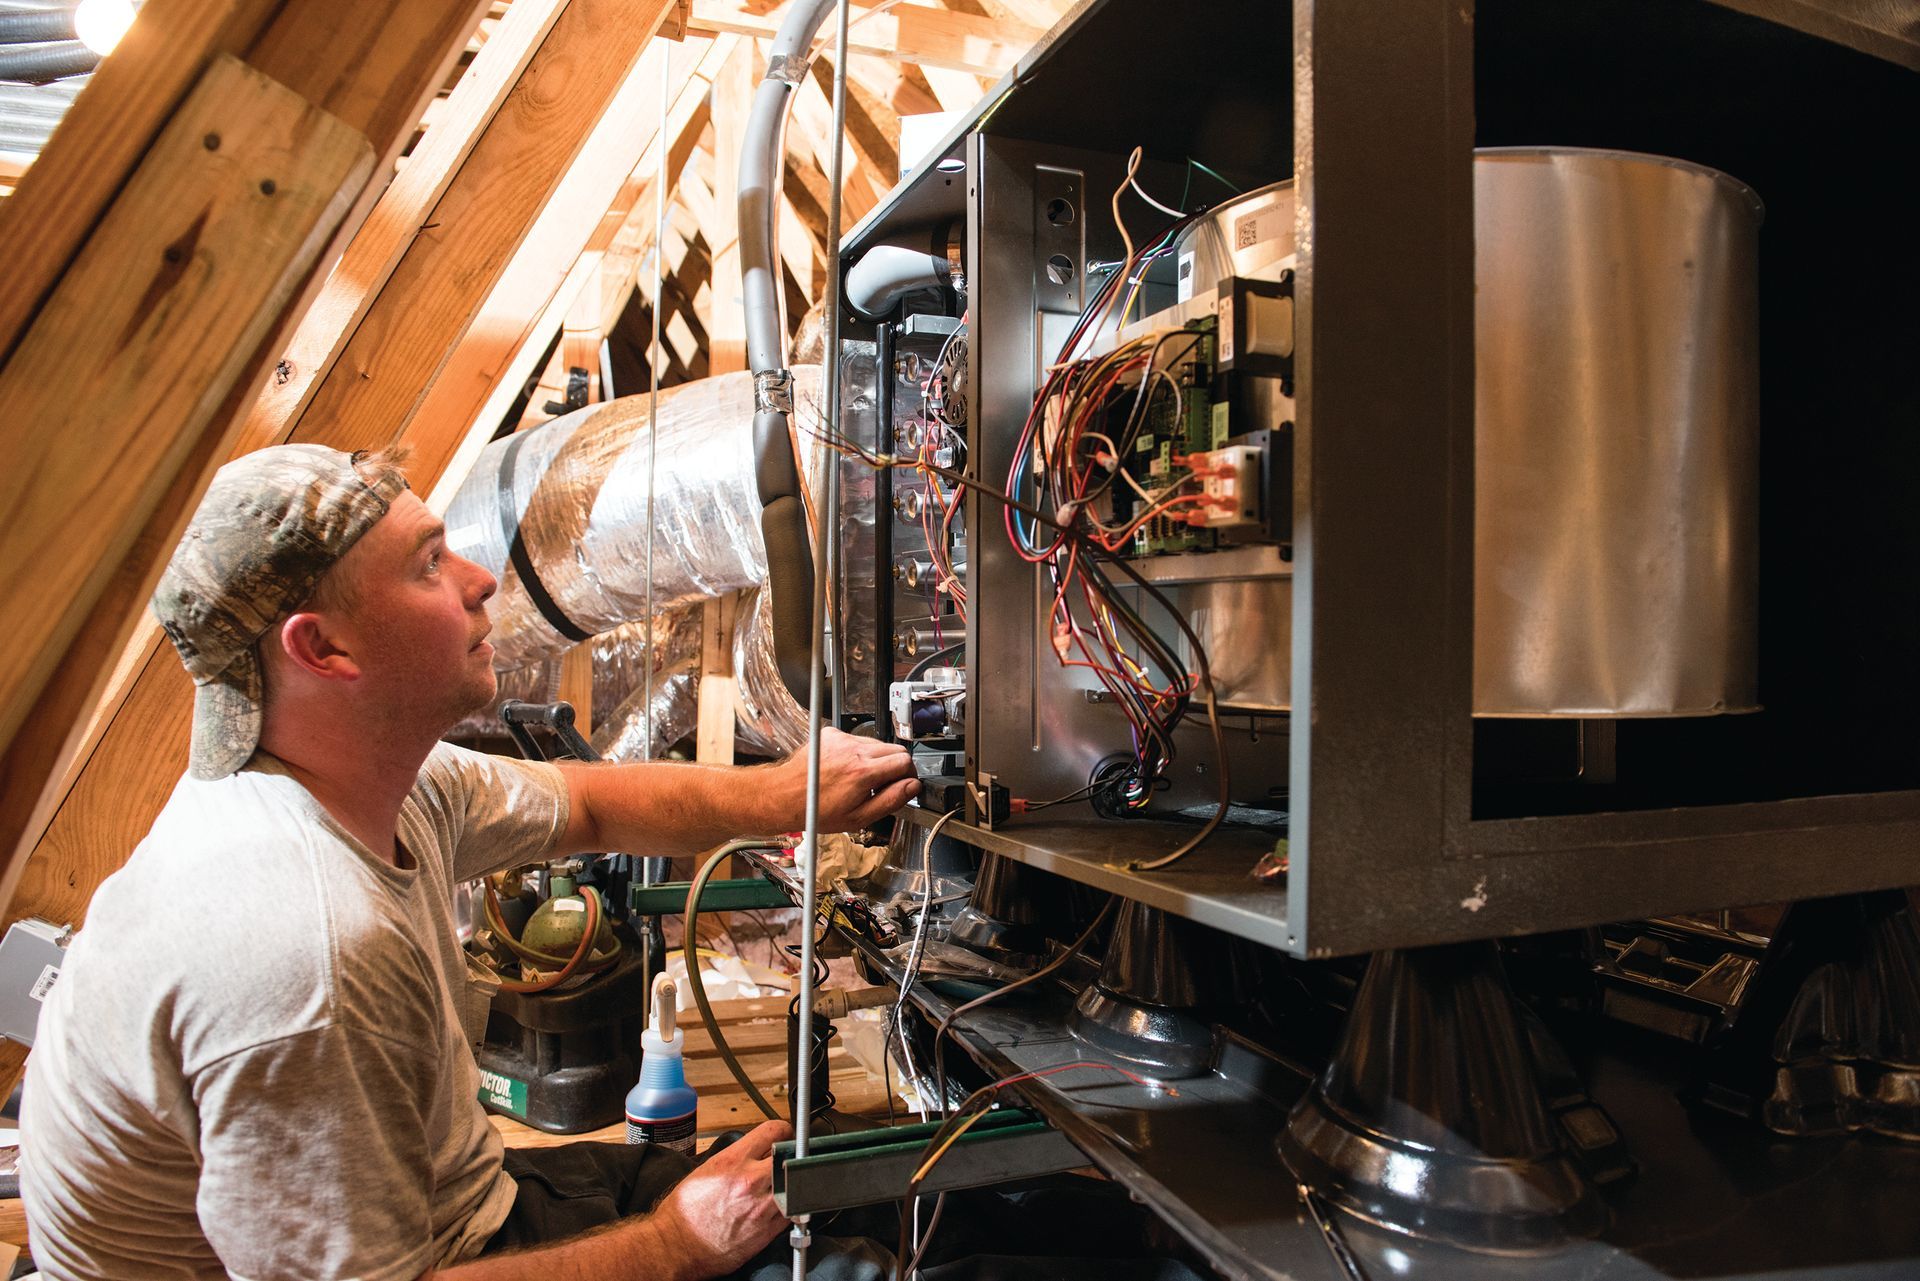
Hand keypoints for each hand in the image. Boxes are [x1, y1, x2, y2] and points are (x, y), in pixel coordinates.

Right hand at [650, 1120, 792, 1279]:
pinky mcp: (767, 1232)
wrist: (676, 1245)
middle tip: (784, 1159)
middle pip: (789, 1156)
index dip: (781, 1131)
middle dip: (788, 1155)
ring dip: (788, 1182)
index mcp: (733, 1161)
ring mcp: (761, 1207)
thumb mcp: (706, 1169)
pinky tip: (775, 1206)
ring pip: (794, 1184)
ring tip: (778, 1185)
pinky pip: (791, 1211)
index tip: (783, 1136)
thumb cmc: (684, 1211)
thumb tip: (754, 1151)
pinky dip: (787, 1205)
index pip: (773, 1131)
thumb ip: (736, 1158)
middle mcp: (750, 1181)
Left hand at [806, 727, 919, 830]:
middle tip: (882, 784)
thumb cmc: (817, 810)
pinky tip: (845, 768)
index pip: (905, 761)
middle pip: (894, 749)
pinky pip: (855, 739)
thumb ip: (891, 800)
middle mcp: (853, 750)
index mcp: (863, 772)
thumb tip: (912, 787)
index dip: (908, 775)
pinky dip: (856, 752)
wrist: (785, 796)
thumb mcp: (859, 818)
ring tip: (860, 779)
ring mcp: (841, 739)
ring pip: (876, 743)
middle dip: (894, 766)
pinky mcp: (831, 734)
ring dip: (875, 759)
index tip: (902, 784)